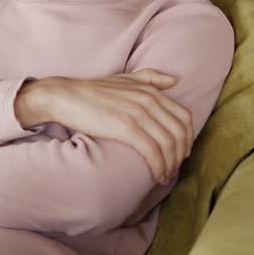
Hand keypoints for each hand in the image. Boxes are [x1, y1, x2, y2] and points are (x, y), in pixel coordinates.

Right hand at [14, 70, 192, 182]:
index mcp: (150, 90)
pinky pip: (153, 151)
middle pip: (180, 132)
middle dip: (181, 154)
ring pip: (168, 144)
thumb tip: (174, 81)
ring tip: (164, 176)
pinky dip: (159, 166)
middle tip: (174, 168)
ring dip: (171, 164)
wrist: (65, 96)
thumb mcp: (124, 79)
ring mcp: (138, 113)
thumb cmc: (92, 91)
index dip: (188, 138)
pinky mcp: (126, 127)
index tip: (181, 152)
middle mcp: (148, 100)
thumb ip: (150, 78)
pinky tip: (156, 176)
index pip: (184, 116)